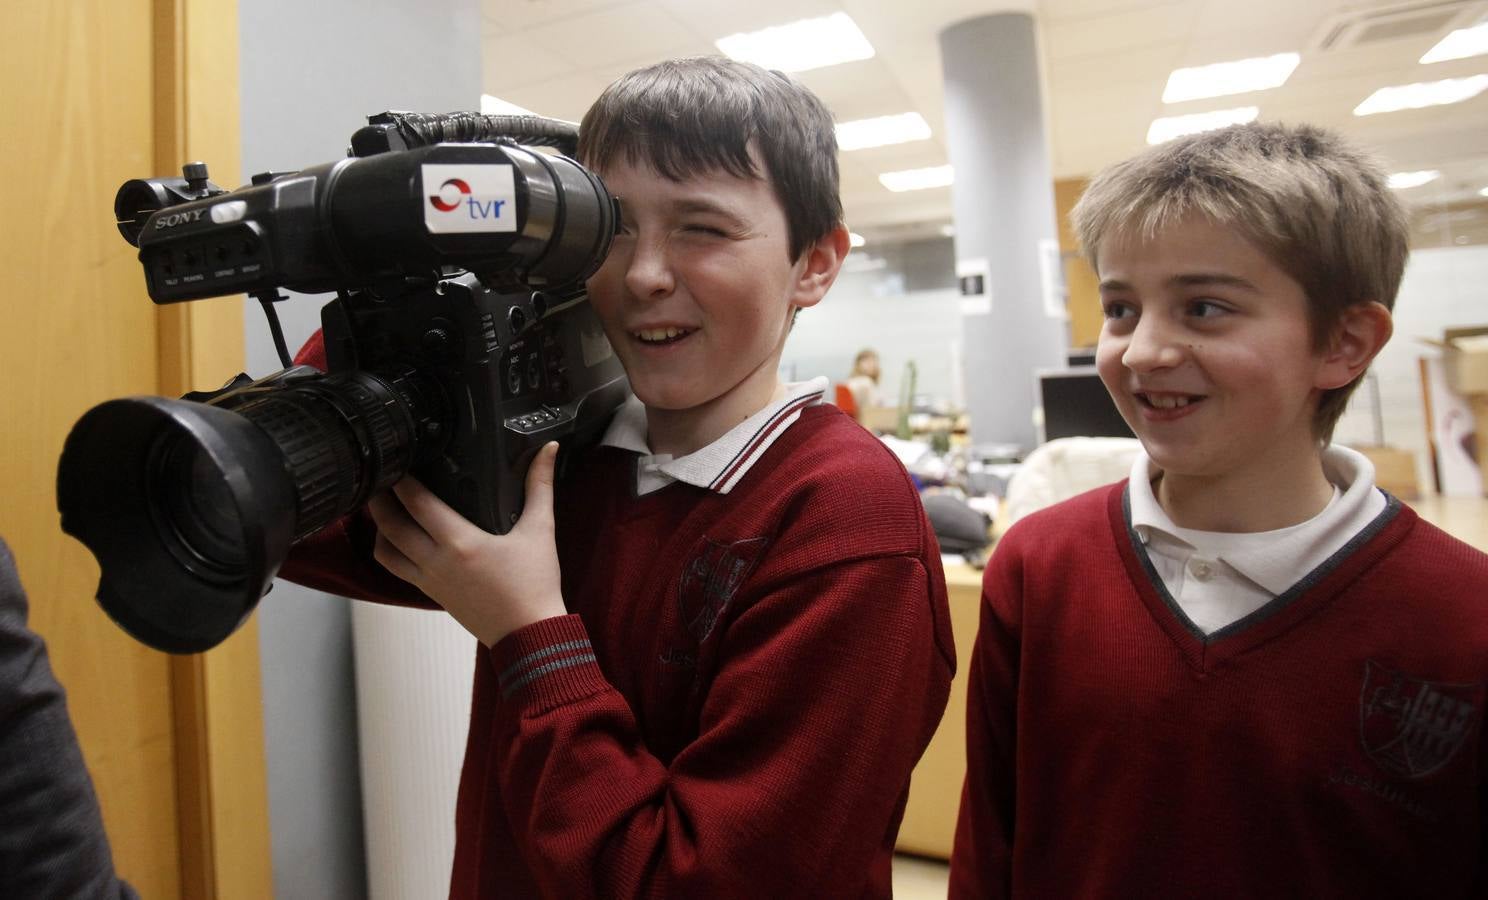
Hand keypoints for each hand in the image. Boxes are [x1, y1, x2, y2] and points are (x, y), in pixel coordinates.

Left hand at [367, 442, 564, 645]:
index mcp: (460, 542)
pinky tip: (399, 538)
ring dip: (379, 528)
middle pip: (390, 525)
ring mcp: (430, 580)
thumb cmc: (535, 584)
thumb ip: (539, 486)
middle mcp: (437, 561)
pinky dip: (389, 551)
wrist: (529, 634)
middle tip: (380, 476)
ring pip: (386, 551)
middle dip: (380, 499)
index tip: (399, 460)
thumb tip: (549, 449)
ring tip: (383, 507)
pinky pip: (397, 570)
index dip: (402, 479)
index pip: (417, 503)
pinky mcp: (431, 594)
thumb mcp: (540, 530)